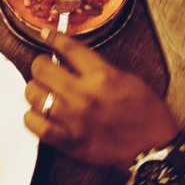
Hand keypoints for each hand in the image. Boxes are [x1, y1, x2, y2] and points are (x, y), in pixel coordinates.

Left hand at [24, 29, 178, 172]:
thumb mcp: (128, 79)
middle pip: (42, 69)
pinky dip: (32, 117)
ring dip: (35, 90)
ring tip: (42, 91)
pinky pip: (35, 125)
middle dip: (41, 64)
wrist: (152, 149)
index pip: (68, 47)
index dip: (53, 37)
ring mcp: (72, 118)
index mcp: (101, 75)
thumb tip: (74, 61)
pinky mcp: (68, 141)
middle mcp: (83, 94)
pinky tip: (39, 114)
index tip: (46, 35)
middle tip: (44, 67)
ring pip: (34, 95)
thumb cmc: (146, 115)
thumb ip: (99, 68)